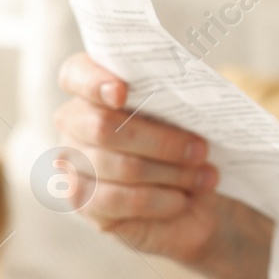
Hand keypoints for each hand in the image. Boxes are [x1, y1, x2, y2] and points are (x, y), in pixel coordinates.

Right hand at [52, 53, 261, 267]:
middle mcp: (73, 123)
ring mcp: (73, 165)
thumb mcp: (189, 111)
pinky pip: (117, 201)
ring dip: (171, 173)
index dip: (94, 82)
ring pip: (119, 166)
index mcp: (93, 87)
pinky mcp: (85, 204)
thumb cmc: (188, 136)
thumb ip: (178, 96)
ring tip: (205, 178)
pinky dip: (158, 200)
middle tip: (201, 150)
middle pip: (103, 127)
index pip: (76, 74)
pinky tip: (182, 200)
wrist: (198, 190)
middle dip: (161, 140)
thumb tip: (191, 95)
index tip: (122, 92)